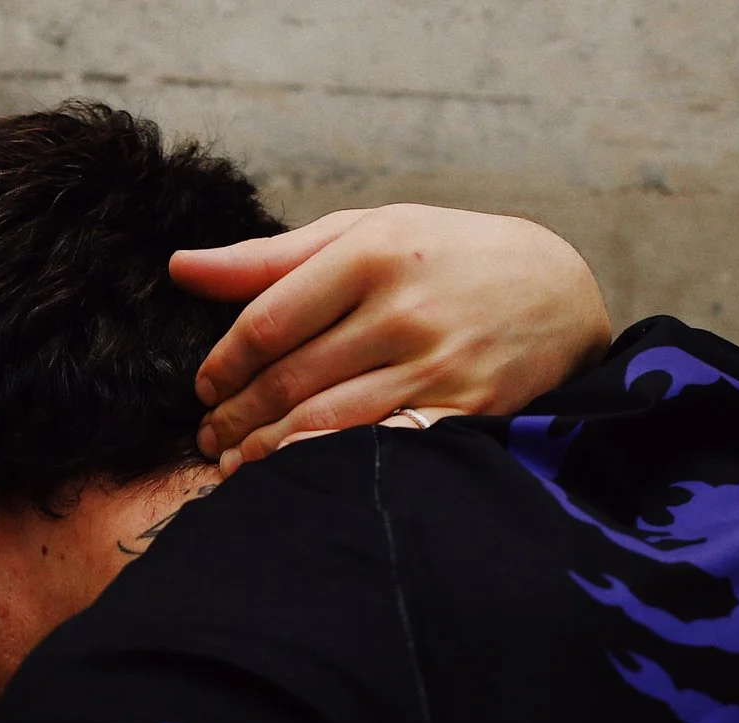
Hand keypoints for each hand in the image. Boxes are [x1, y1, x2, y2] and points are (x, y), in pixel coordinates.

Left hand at [170, 204, 610, 470]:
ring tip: (235, 461)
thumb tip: (180, 268)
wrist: (557, 293)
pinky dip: (324, 464)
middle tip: (210, 435)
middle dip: (236, 416)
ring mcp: (437, 365)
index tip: (206, 386)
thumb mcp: (368, 234)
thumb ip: (271, 257)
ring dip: (266, 450)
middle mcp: (405, 309)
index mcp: (374, 253)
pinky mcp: (464, 411)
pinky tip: (294, 473)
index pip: (267, 321)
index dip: (224, 364)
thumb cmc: (445, 257)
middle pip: (290, 378)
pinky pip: (375, 448)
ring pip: (323, 422)